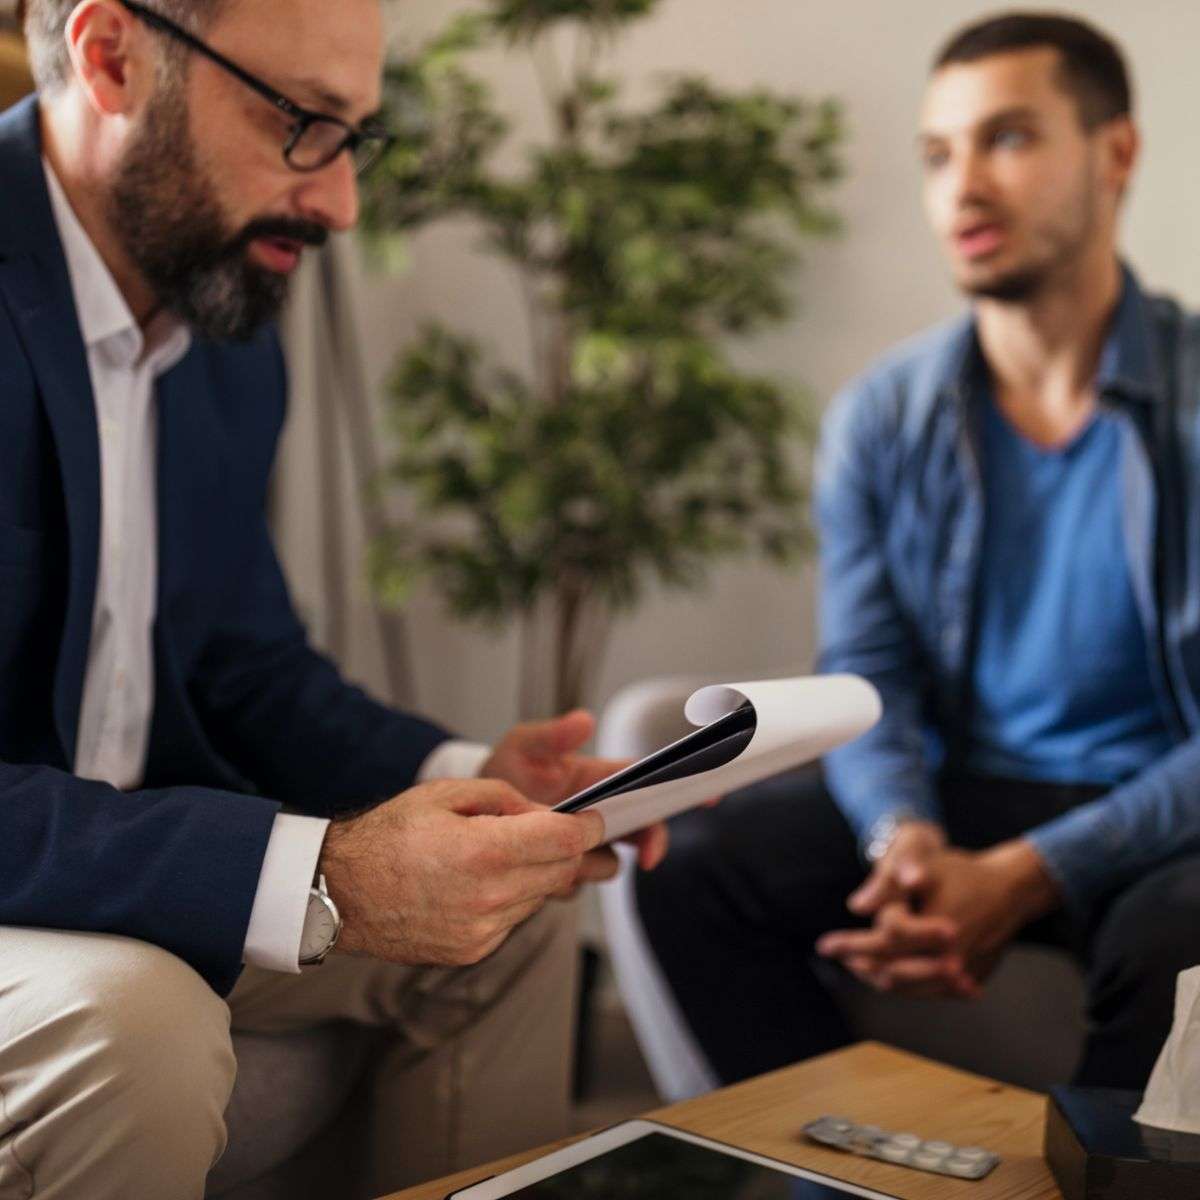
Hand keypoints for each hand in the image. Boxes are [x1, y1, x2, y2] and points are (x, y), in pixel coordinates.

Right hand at [319, 778, 606, 966]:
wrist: (338, 892)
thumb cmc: (388, 836)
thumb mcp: (445, 793)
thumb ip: (504, 799)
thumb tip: (545, 814)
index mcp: (485, 851)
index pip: (565, 840)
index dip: (589, 826)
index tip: (595, 818)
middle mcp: (489, 898)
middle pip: (561, 871)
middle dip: (569, 848)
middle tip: (562, 830)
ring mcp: (482, 931)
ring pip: (541, 897)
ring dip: (539, 873)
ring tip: (507, 853)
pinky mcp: (473, 951)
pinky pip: (514, 919)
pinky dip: (512, 897)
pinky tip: (484, 881)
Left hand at [483, 709, 667, 870]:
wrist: (470, 816)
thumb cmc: (502, 772)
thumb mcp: (521, 747)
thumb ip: (552, 734)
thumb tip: (584, 720)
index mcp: (600, 777)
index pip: (647, 780)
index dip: (679, 787)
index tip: (707, 796)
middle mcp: (601, 813)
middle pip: (644, 827)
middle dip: (651, 840)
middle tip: (647, 854)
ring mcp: (586, 845)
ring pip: (611, 863)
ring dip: (594, 863)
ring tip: (564, 855)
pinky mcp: (567, 872)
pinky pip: (578, 884)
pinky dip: (564, 880)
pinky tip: (539, 868)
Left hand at [818, 833, 1060, 997]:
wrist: (1010, 889)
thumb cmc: (963, 873)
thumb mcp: (926, 866)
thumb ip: (889, 884)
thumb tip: (856, 905)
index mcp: (932, 933)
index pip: (879, 945)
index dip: (848, 944)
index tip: (823, 946)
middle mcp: (947, 961)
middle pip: (891, 974)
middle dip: (861, 965)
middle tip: (840, 957)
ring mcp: (960, 975)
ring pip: (909, 988)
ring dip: (881, 978)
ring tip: (860, 967)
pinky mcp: (968, 981)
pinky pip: (930, 991)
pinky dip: (907, 985)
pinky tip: (892, 976)